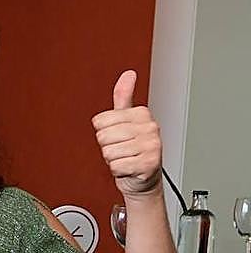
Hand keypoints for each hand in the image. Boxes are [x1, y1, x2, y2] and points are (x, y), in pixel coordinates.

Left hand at [92, 70, 162, 198]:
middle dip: (107, 146)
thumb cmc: (133, 149)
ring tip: (125, 158)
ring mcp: (152, 145)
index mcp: (142, 114)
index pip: (100, 121)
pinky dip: (118, 170)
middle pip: (103, 136)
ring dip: (113, 159)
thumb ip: (123, 97)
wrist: (143, 178)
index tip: (118, 136)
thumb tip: (128, 74)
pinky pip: (116, 166)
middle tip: (122, 149)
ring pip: (108, 152)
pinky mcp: (149, 163)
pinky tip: (129, 167)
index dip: (104, 131)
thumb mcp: (126, 120)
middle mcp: (150, 127)